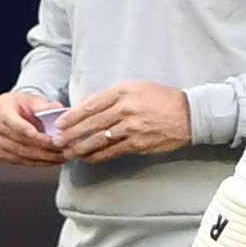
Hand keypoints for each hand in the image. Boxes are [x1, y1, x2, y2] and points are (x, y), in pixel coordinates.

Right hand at [0, 88, 67, 165]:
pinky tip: (53, 160)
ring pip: (21, 152)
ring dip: (43, 156)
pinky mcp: (2, 153)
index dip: (24, 128)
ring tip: (61, 155)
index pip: (10, 119)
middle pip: (18, 139)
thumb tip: (56, 107)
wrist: (18, 114)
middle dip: (41, 145)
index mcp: (2, 106)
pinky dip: (39, 162)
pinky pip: (21, 161)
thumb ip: (45, 106)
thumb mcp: (35, 101)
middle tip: (60, 146)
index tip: (39, 135)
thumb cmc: (26, 106)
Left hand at [55, 80, 190, 159]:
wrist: (187, 115)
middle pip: (91, 123)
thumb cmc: (160, 99)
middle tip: (57, 141)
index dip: (73, 116)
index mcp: (123, 92)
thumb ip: (110, 96)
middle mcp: (126, 109)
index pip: (91, 105)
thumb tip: (86, 105)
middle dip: (71, 134)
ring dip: (80, 147)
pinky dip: (98, 156)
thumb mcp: (135, 88)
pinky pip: (112, 151)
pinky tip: (88, 158)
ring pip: (99, 139)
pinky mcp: (138, 143)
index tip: (61, 123)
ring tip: (68, 152)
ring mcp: (132, 127)